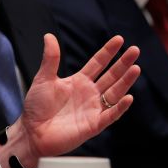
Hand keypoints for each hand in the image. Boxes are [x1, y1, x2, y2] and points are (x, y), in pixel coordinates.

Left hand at [1, 34, 139, 167]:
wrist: (31, 132)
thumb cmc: (36, 107)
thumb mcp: (43, 79)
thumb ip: (50, 59)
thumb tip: (49, 36)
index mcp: (78, 81)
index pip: (98, 63)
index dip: (108, 52)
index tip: (119, 40)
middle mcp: (89, 94)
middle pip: (111, 76)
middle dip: (123, 63)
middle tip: (135, 49)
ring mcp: (93, 109)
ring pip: (115, 93)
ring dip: (125, 81)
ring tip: (136, 68)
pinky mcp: (93, 125)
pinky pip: (110, 115)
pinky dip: (120, 107)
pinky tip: (128, 97)